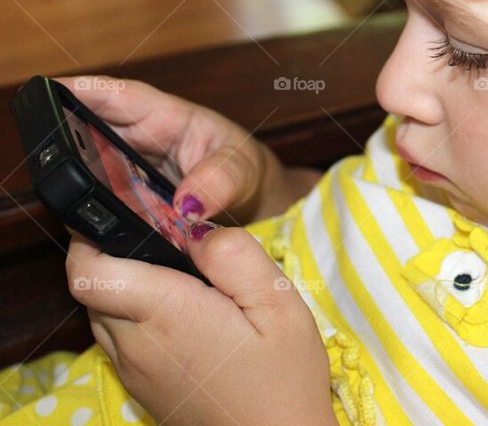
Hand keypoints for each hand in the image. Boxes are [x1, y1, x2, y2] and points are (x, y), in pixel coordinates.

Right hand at [55, 75, 312, 225]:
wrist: (253, 205)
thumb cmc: (246, 172)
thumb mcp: (242, 170)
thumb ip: (220, 181)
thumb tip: (189, 203)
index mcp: (163, 116)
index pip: (114, 95)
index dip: (79, 90)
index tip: (49, 90)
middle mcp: (134, 141)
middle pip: (82, 134)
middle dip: (65, 147)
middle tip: (61, 169)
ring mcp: (121, 174)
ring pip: (83, 175)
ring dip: (80, 191)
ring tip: (91, 210)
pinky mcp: (120, 205)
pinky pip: (97, 210)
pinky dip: (97, 221)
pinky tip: (104, 236)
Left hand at [66, 222, 336, 424]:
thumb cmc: (285, 377)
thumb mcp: (280, 305)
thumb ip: (235, 256)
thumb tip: (195, 224)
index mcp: (165, 314)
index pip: (89, 270)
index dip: (94, 234)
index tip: (128, 214)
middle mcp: (135, 344)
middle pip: (93, 286)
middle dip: (117, 254)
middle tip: (168, 237)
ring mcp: (134, 369)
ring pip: (103, 312)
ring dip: (126, 285)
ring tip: (180, 274)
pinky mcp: (141, 386)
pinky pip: (119, 338)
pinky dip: (136, 315)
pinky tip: (185, 312)